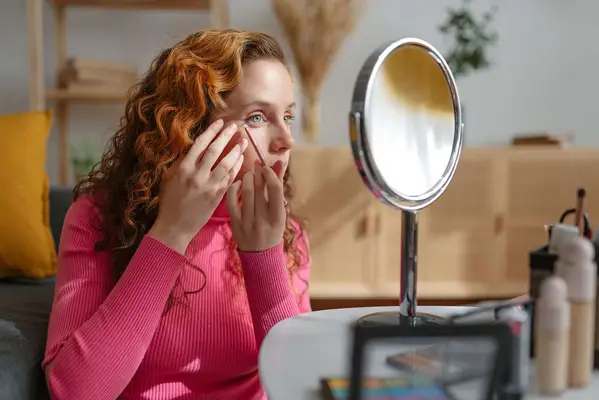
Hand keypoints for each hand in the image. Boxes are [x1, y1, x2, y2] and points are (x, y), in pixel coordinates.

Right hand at [149, 119, 246, 253]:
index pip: (200, 144)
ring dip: (236, 151)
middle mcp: (197, 175)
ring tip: (243, 141)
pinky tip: (241, 159)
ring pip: (226, 164)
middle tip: (236, 126)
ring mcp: (208, 186)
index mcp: (183, 168)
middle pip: (215, 150)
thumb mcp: (170, 179)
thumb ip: (182, 163)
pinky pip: (230, 178)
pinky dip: (237, 167)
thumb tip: (194, 148)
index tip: (220, 122)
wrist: (175, 226)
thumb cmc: (170, 202)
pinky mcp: (217, 196)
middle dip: (227, 136)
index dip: (212, 131)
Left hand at [226, 161, 285, 251]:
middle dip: (258, 173)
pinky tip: (236, 184)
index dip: (270, 174)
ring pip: (246, 193)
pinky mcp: (235, 223)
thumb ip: (278, 188)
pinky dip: (233, 189)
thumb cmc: (273, 229)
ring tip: (249, 174)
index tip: (266, 167)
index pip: (276, 190)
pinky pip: (231, 201)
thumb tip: (279, 163)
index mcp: (278, 217)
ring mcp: (248, 222)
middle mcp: (263, 219)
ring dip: (247, 178)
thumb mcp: (280, 212)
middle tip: (256, 165)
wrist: (260, 254)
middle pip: (260, 189)